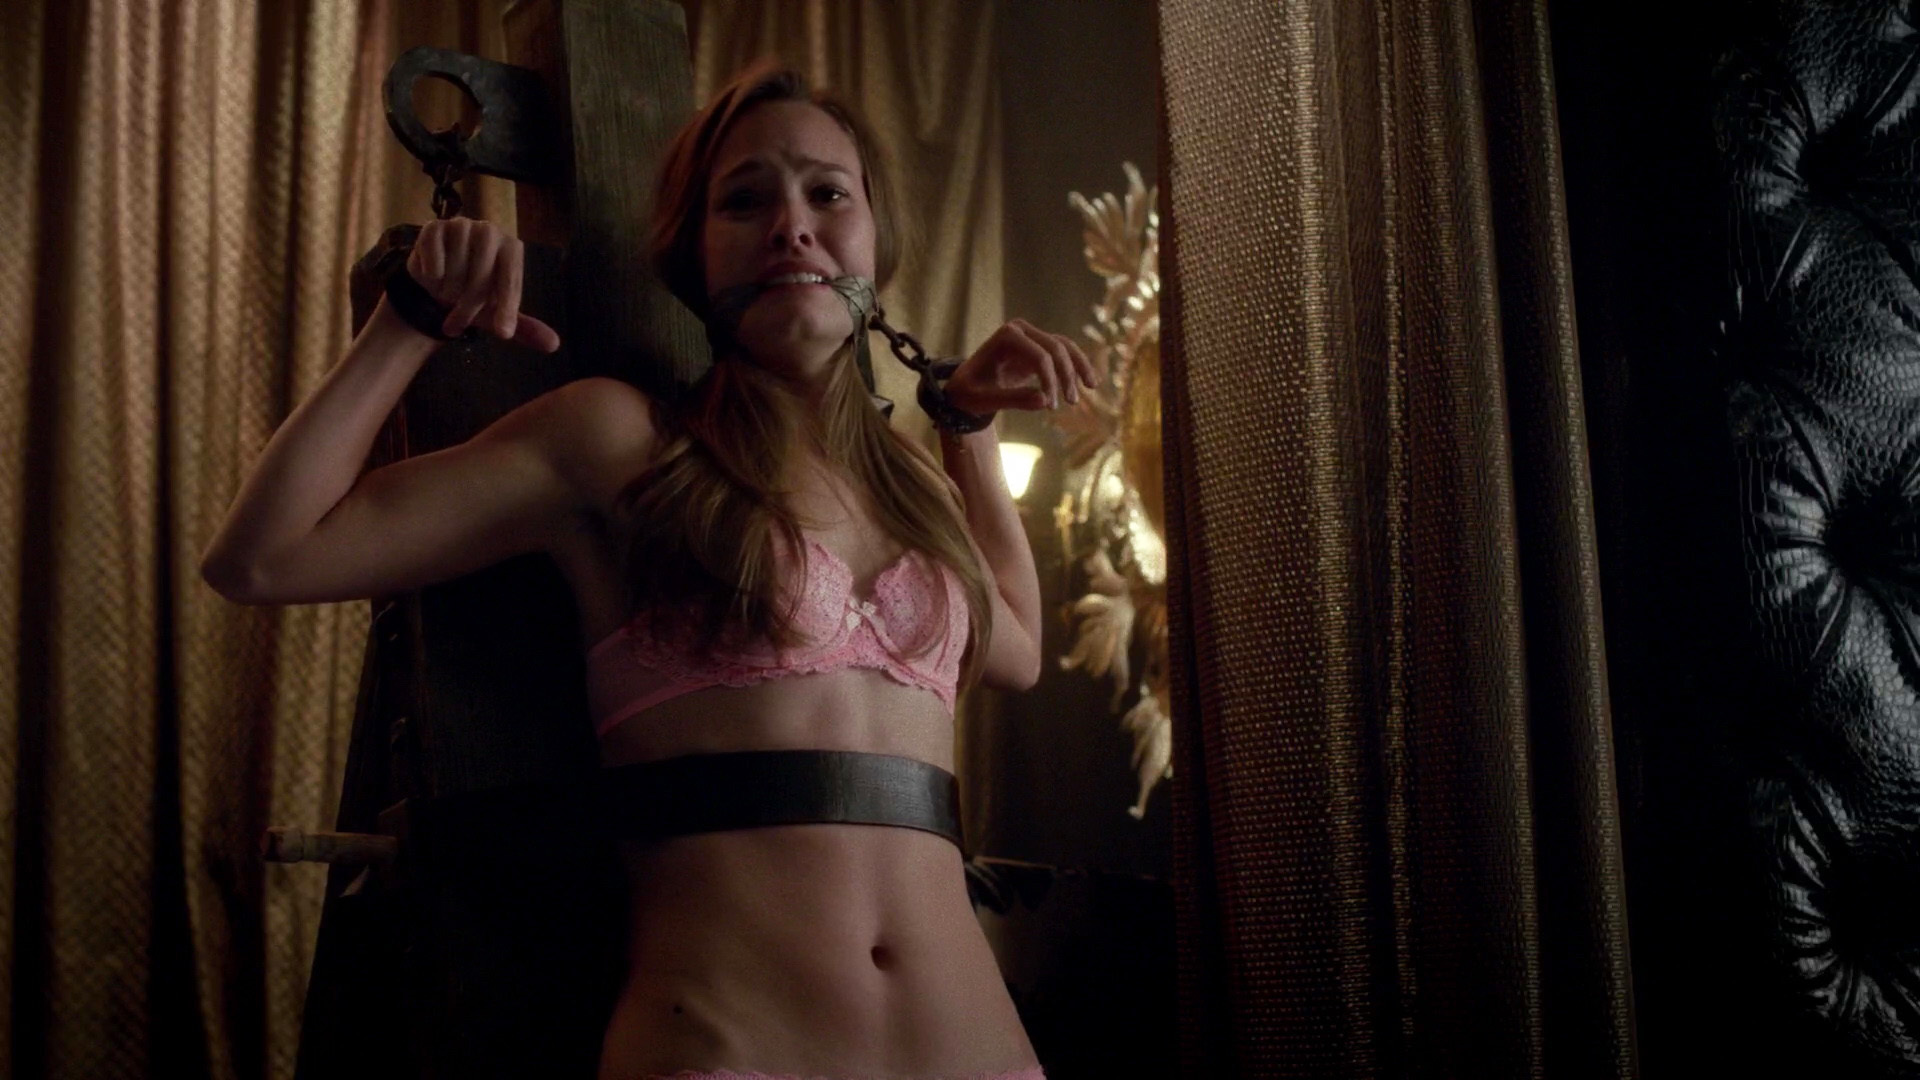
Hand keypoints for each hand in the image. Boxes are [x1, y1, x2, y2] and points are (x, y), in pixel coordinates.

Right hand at [404, 218, 560, 351]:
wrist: (438, 277)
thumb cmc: (473, 293)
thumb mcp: (498, 312)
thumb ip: (525, 327)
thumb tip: (554, 345)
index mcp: (511, 248)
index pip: (510, 280)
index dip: (507, 309)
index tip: (503, 334)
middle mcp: (489, 231)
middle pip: (480, 278)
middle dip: (468, 309)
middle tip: (455, 326)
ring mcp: (461, 226)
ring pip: (455, 270)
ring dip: (447, 292)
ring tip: (445, 295)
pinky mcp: (434, 228)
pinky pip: (433, 259)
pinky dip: (431, 276)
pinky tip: (433, 278)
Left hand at [943, 319, 1097, 415]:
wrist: (965, 387)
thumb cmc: (970, 392)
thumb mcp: (984, 400)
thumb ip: (1012, 399)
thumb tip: (1045, 401)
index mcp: (1007, 336)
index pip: (1040, 356)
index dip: (1050, 381)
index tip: (1051, 406)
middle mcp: (1021, 330)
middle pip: (1056, 348)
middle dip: (1067, 375)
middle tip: (1071, 402)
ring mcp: (1031, 336)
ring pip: (1065, 347)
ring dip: (1078, 367)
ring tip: (1091, 387)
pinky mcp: (1038, 347)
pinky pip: (1064, 353)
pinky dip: (1076, 366)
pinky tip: (1088, 382)